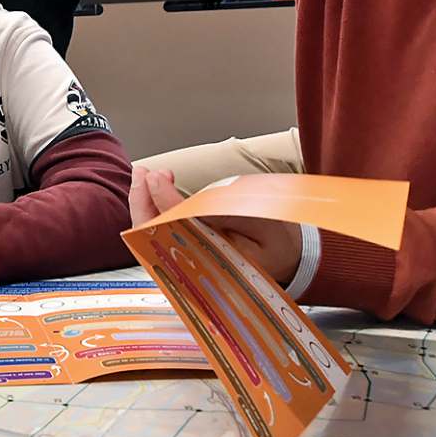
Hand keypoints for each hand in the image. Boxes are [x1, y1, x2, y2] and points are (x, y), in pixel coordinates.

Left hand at [130, 165, 301, 284]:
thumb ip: (228, 216)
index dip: (165, 203)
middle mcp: (197, 263)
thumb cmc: (280, 241)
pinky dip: (154, 210)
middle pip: (156, 237)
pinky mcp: (189, 249)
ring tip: (144, 175)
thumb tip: (191, 205)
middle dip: (144, 202)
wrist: (291, 259)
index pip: (181, 230)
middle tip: (144, 173)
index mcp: (218, 260)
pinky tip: (152, 189)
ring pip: (154, 235)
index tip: (156, 179)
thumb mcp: (263, 222)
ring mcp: (190, 258)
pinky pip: (162, 233)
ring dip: (145, 204)